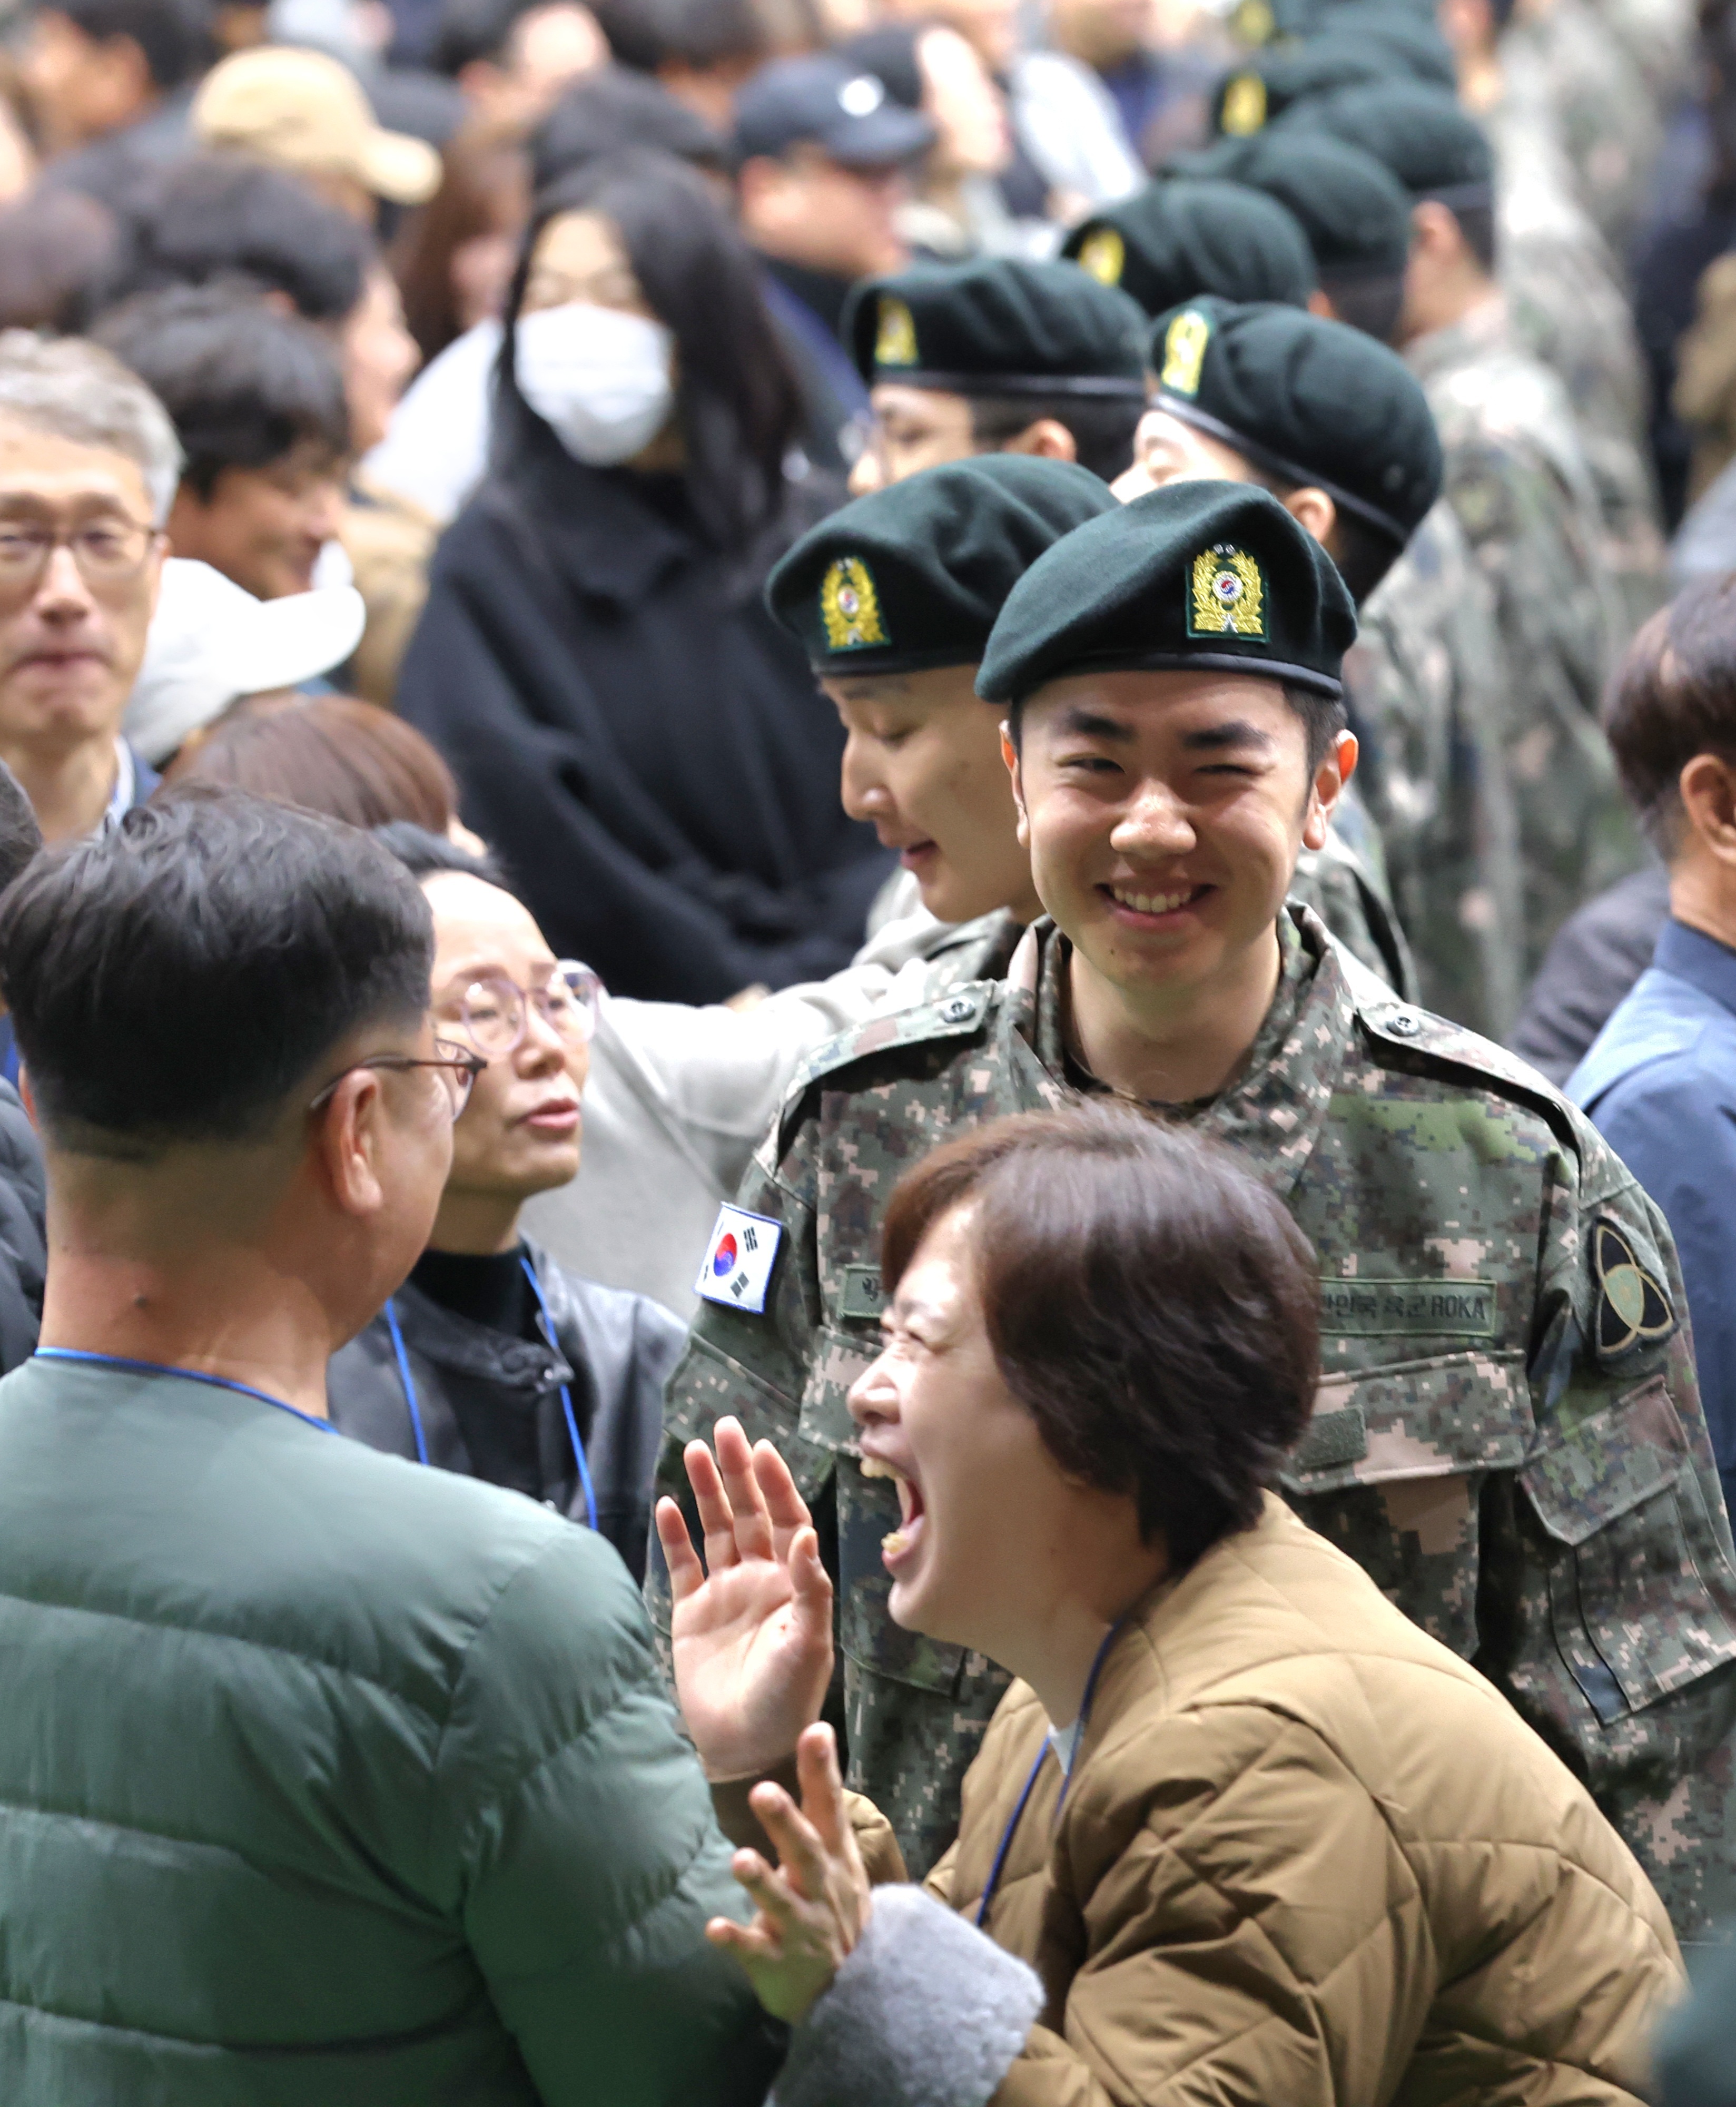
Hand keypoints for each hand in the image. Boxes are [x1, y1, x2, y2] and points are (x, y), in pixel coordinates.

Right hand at [654, 1417, 833, 1779]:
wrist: (745, 1747)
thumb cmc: (788, 1699)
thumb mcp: (809, 1645)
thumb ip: (810, 1590)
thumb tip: (809, 1536)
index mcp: (793, 1584)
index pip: (787, 1520)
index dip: (776, 1485)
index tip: (763, 1450)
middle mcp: (761, 1580)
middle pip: (750, 1513)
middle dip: (739, 1471)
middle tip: (727, 1428)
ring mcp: (725, 1593)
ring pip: (716, 1528)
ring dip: (706, 1491)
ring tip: (694, 1451)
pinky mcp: (691, 1612)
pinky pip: (682, 1563)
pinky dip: (674, 1534)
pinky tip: (667, 1503)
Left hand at [707, 1723, 870, 2024]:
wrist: (852, 1990)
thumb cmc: (834, 1905)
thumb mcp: (838, 1855)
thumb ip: (820, 1799)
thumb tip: (815, 1728)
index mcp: (835, 1860)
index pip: (829, 1808)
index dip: (822, 1771)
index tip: (815, 1731)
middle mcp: (820, 1890)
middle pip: (806, 1852)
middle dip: (786, 1823)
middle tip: (761, 1791)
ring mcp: (800, 1929)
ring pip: (781, 1903)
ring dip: (761, 1881)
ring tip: (739, 1859)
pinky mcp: (776, 1963)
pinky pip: (755, 1951)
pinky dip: (736, 1939)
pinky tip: (713, 1928)